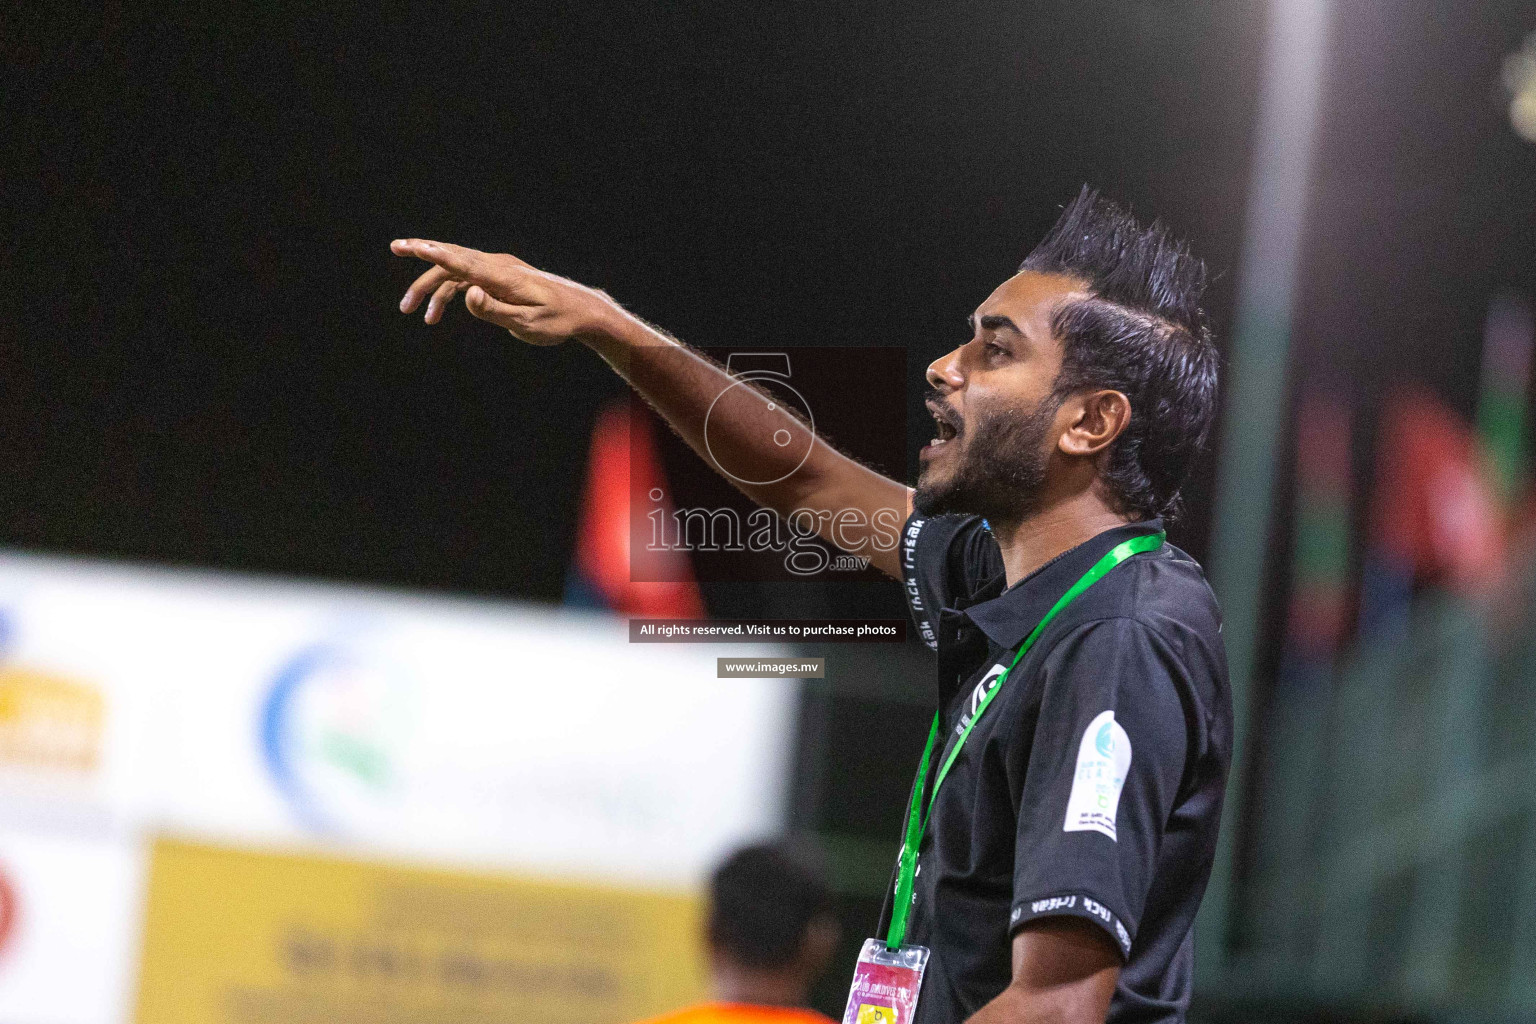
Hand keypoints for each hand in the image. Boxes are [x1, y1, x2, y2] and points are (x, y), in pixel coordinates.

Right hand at [391, 238, 623, 345]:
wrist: (582, 311)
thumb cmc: (557, 321)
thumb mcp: (528, 324)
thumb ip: (496, 311)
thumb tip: (469, 294)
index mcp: (504, 277)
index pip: (463, 261)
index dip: (433, 253)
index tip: (409, 245)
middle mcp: (499, 266)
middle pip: (454, 257)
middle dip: (422, 256)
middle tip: (394, 248)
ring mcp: (499, 270)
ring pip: (457, 271)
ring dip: (433, 289)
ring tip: (414, 313)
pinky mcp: (501, 278)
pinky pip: (468, 279)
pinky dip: (450, 293)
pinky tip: (437, 313)